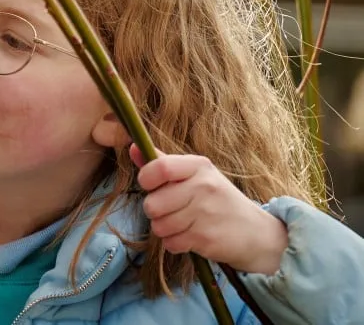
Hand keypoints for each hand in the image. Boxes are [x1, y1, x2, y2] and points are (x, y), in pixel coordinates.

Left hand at [134, 145, 288, 274]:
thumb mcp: (197, 175)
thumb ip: (164, 163)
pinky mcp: (206, 239)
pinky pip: (171, 244)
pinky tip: (190, 237)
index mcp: (199, 166)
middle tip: (170, 210)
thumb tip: (133, 147)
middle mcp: (203, 187)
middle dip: (155, 211)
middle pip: (152, 203)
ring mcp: (206, 214)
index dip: (146, 179)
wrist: (258, 233)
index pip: (160, 167)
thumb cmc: (218, 200)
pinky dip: (175, 244)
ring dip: (165, 229)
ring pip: (159, 226)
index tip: (150, 185)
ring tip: (182, 224)